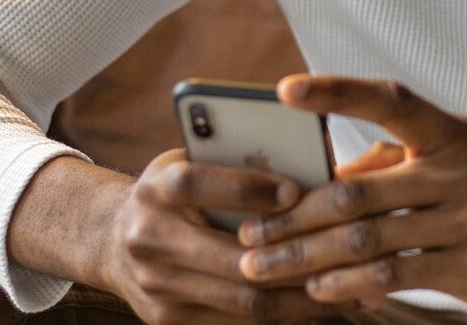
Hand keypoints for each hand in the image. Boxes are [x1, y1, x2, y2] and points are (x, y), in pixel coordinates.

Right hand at [93, 148, 360, 323]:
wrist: (111, 239)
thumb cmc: (173, 188)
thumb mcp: (193, 158)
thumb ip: (237, 160)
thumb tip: (312, 161)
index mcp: (156, 188)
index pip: (196, 184)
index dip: (246, 188)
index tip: (296, 190)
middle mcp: (150, 240)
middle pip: (230, 259)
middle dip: (295, 257)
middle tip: (347, 248)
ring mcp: (158, 288)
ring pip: (243, 300)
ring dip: (303, 296)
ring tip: (354, 284)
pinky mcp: (170, 321)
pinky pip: (239, 323)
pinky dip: (286, 314)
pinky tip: (324, 302)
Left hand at [235, 75, 466, 319]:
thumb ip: (405, 163)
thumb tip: (337, 179)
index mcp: (453, 133)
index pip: (389, 99)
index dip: (336, 91)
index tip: (286, 90)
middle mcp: (458, 170)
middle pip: (357, 192)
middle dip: (293, 217)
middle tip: (249, 236)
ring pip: (368, 239)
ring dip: (307, 257)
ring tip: (266, 268)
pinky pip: (397, 275)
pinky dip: (351, 283)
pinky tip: (321, 290)